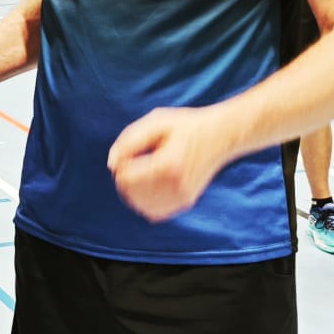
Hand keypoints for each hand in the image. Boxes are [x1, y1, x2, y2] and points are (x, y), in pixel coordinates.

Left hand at [107, 105, 229, 221]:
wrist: (222, 135)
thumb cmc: (186, 125)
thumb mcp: (156, 121)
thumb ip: (130, 140)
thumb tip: (112, 165)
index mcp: (168, 164)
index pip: (126, 178)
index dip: (121, 163)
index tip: (131, 151)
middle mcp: (177, 186)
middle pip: (130, 194)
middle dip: (126, 177)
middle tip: (136, 159)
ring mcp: (182, 197)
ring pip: (140, 206)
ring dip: (134, 190)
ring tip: (143, 171)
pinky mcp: (185, 202)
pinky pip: (153, 212)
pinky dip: (145, 201)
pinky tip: (150, 184)